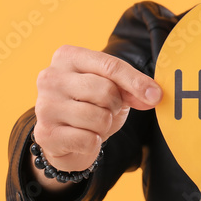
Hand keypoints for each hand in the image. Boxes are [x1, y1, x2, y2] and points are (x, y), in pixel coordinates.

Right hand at [34, 45, 161, 172]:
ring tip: (93, 124)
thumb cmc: (90, 105)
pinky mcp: (45, 134)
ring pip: (98, 117)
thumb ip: (132, 88)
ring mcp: (44, 105)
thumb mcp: (112, 89)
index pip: (110, 65)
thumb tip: (153, 95)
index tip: (156, 95)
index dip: (136, 81)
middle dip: (115, 105)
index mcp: (67, 57)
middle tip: (107, 110)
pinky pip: (89, 140)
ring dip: (105, 125)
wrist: (64, 138)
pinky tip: (82, 138)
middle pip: (105, 91)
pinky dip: (94, 143)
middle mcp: (50, 77)